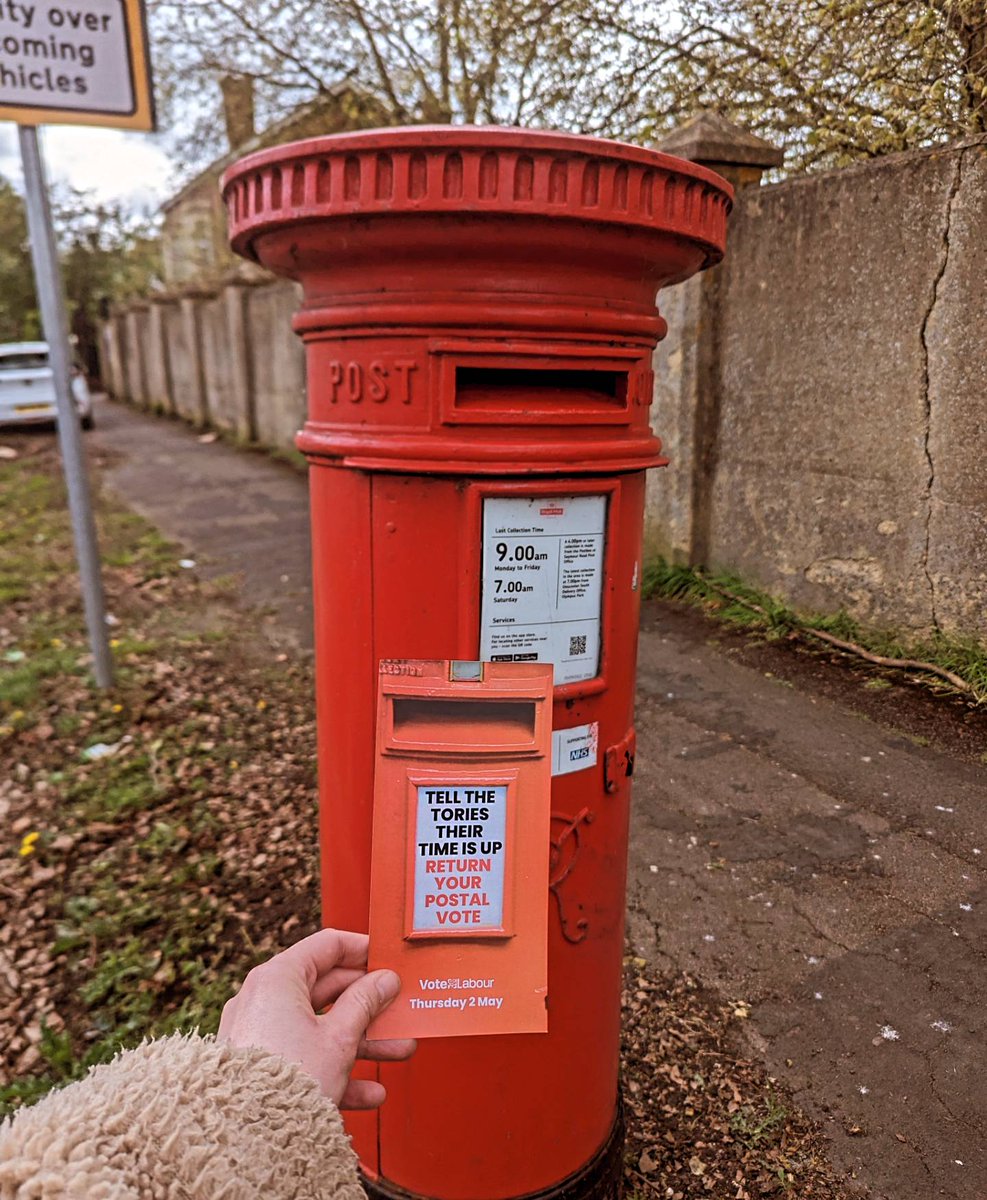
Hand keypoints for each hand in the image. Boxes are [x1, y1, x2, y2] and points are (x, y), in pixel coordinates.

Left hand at [218, 928, 414, 1108]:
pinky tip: (368, 1091)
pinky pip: (304, 1057)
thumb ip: (365, 1002)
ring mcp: (259, 1033)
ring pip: (320, 1027)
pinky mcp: (259, 1066)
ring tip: (397, 1051)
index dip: (363, 950)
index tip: (388, 960)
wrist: (244, 1142)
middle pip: (327, 990)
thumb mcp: (339, 1037)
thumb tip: (384, 980)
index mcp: (278, 978)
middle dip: (370, 1005)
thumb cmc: (286, 1081)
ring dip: (362, 1040)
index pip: (327, 946)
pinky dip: (336, 1068)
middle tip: (399, 1010)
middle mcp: (263, 999)